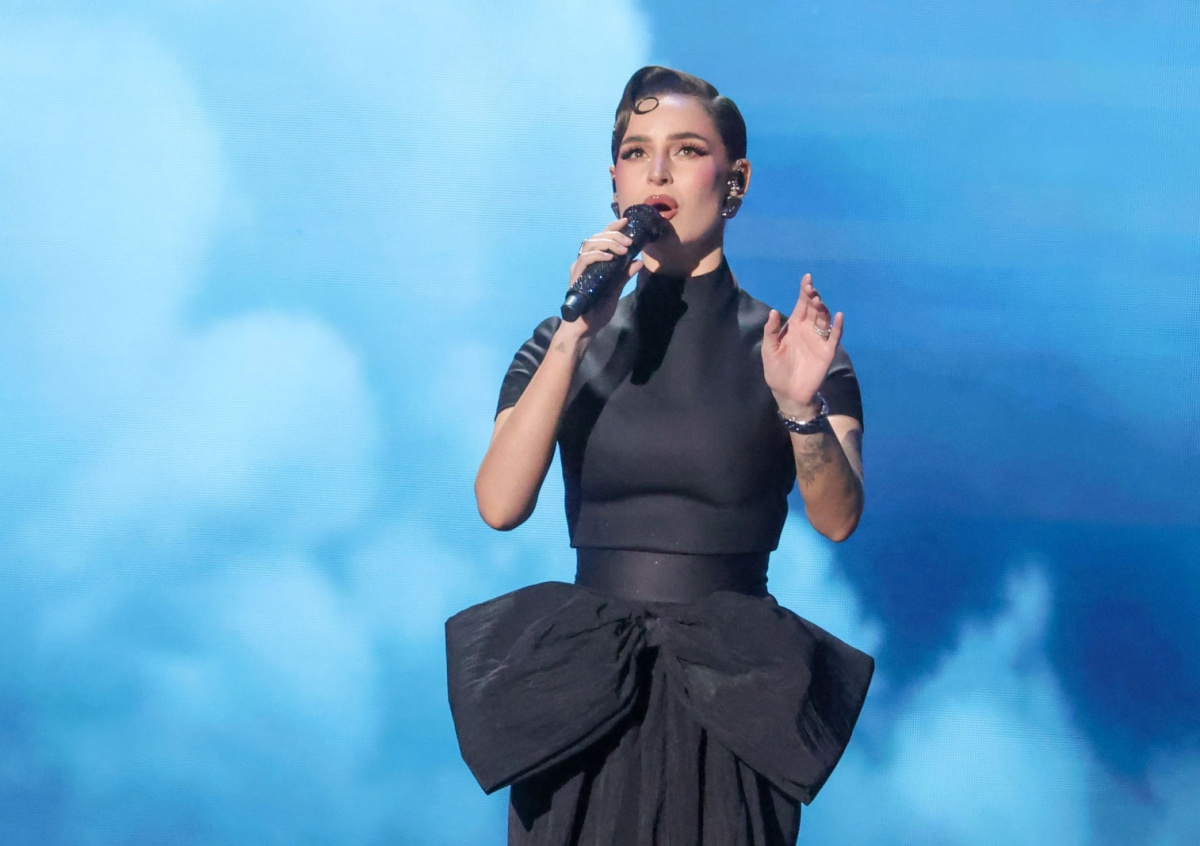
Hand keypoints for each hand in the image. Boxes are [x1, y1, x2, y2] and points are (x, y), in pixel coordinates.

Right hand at [560, 217, 643, 340]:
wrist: (585, 328)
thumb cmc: (597, 311)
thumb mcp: (616, 290)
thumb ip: (625, 276)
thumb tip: (638, 263)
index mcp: (593, 263)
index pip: (601, 238)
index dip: (613, 228)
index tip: (626, 221)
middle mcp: (584, 262)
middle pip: (596, 237)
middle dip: (614, 235)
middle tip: (629, 242)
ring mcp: (579, 268)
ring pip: (590, 245)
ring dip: (608, 243)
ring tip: (623, 249)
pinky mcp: (576, 276)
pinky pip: (585, 259)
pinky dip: (598, 255)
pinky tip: (610, 257)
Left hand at [761, 273, 843, 417]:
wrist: (789, 393)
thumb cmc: (777, 371)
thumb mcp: (769, 350)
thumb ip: (771, 331)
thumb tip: (774, 311)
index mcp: (794, 327)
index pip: (801, 305)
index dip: (804, 292)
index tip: (807, 278)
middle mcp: (808, 330)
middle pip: (813, 309)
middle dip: (813, 297)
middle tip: (811, 288)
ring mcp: (819, 340)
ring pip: (824, 319)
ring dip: (822, 309)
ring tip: (817, 301)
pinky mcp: (827, 351)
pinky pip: (835, 336)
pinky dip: (837, 326)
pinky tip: (838, 316)